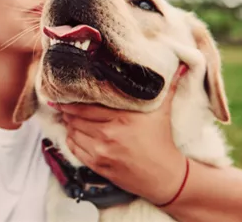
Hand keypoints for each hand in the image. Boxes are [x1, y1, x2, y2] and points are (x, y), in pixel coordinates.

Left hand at [50, 64, 188, 204]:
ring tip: (66, 117)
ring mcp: (102, 152)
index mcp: (123, 118)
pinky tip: (73, 134)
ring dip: (68, 125)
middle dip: (67, 111)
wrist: (164, 176)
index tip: (63, 94)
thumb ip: (168, 87)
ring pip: (73, 133)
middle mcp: (109, 134)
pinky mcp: (98, 166)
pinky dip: (71, 140)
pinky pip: (75, 150)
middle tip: (60, 103)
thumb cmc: (162, 141)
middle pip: (77, 119)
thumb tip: (181, 65)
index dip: (72, 100)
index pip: (87, 106)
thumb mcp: (163, 112)